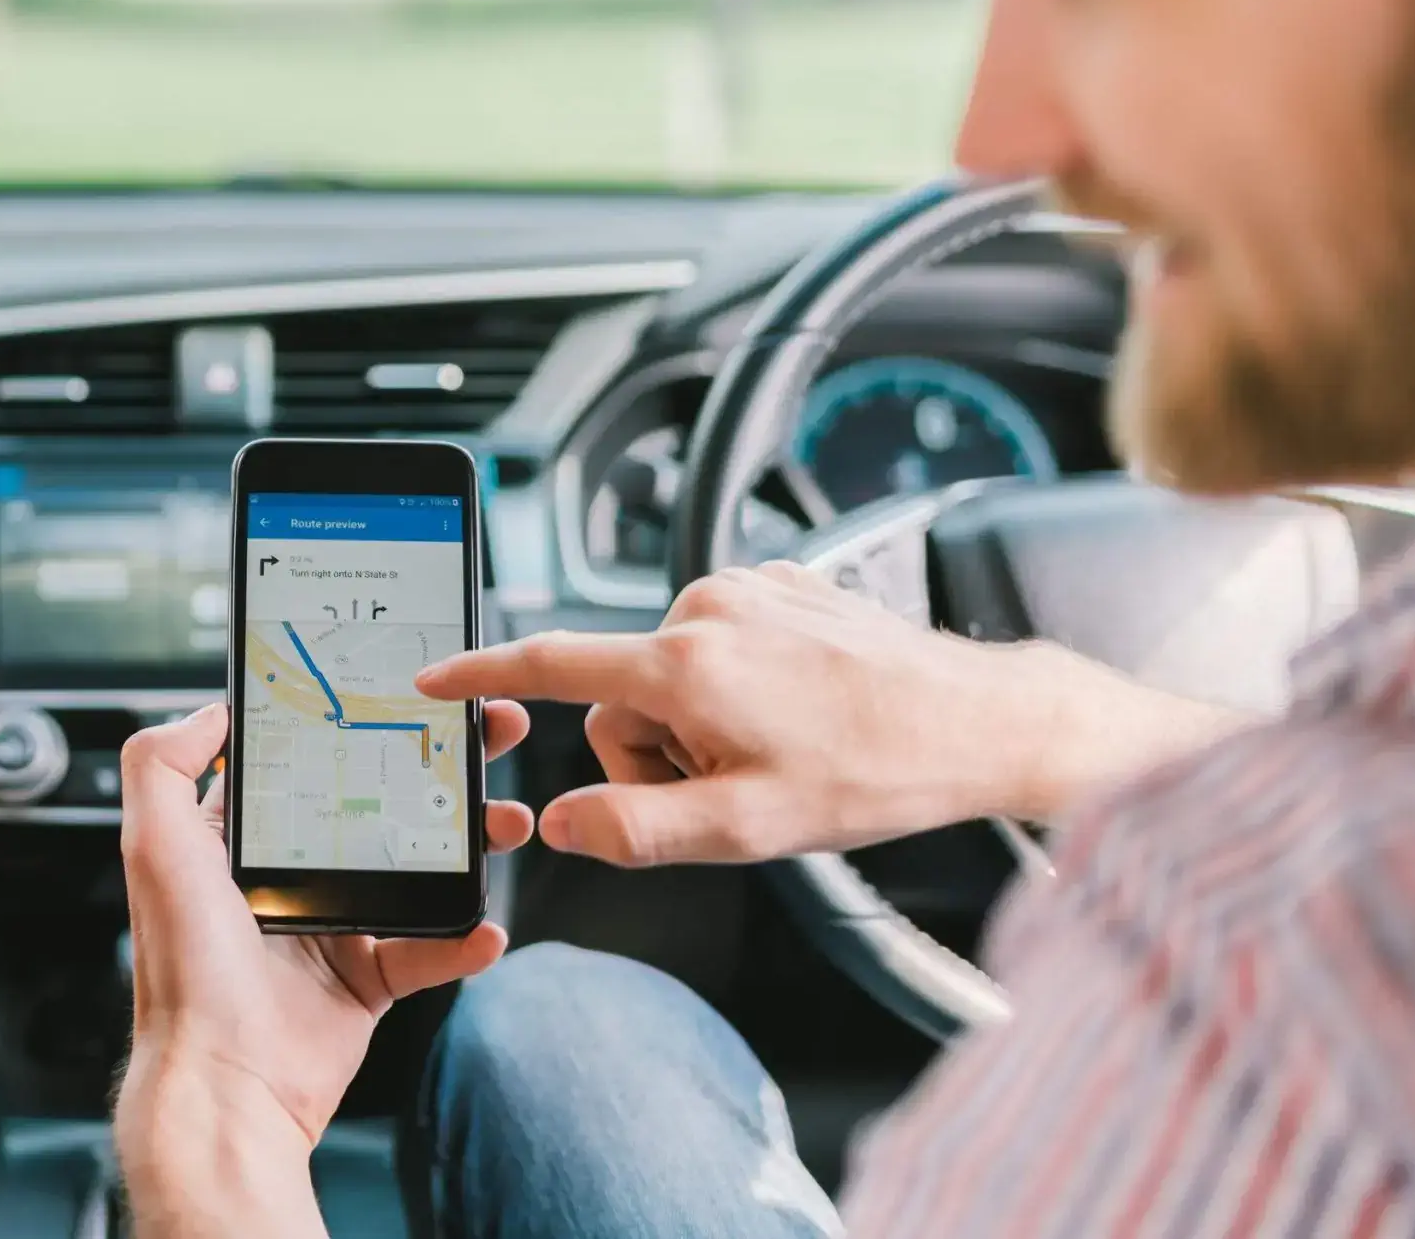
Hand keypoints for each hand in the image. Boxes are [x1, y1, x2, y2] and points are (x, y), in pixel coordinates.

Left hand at [114, 700, 532, 1210]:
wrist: (226, 1084)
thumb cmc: (185, 970)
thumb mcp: (154, 847)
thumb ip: (162, 764)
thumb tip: (208, 709)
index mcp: (235, 842)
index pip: (302, 762)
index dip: (353, 724)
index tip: (404, 695)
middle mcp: (283, 878)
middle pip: (374, 806)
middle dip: (435, 772)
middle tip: (487, 739)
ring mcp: (328, 931)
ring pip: (413, 870)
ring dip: (466, 845)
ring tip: (506, 822)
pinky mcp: (362, 983)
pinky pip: (427, 950)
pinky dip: (463, 939)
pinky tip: (486, 925)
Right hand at [416, 562, 1224, 866]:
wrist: (978, 723)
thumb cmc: (877, 773)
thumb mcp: (748, 829)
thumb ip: (637, 828)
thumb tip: (564, 825)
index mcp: (685, 664)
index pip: (552, 663)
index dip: (483, 674)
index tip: (436, 677)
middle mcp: (706, 608)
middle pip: (621, 692)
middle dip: (657, 749)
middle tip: (733, 785)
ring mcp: (747, 590)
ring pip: (670, 672)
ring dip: (702, 722)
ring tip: (779, 750)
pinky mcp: (781, 585)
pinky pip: (718, 644)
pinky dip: (738, 687)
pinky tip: (799, 715)